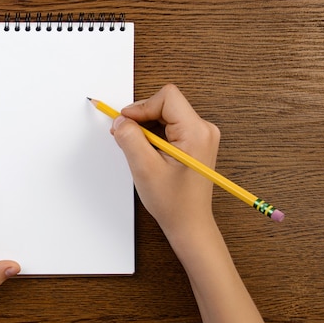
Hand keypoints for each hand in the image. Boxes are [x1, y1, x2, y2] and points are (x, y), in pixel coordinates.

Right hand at [112, 85, 274, 322]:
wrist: (189, 224)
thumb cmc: (174, 202)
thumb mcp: (145, 168)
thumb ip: (130, 139)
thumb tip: (119, 120)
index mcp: (196, 132)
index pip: (166, 98)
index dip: (141, 107)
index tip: (124, 123)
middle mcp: (203, 129)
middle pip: (165, 104)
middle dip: (141, 117)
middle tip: (124, 136)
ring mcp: (201, 135)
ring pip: (165, 114)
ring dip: (146, 127)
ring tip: (137, 149)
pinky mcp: (195, 142)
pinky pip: (169, 125)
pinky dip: (153, 134)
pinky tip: (147, 152)